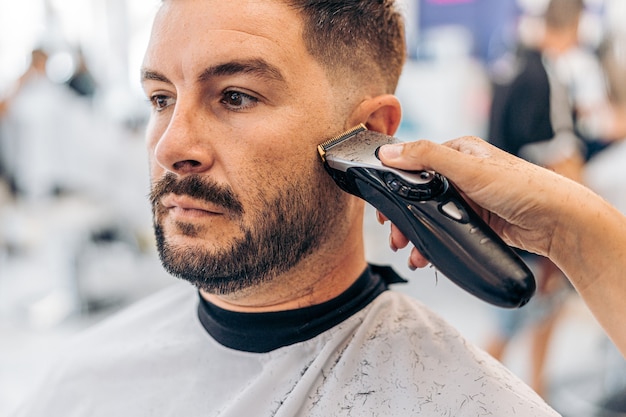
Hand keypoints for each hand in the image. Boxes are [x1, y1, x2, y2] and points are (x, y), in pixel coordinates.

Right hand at [376, 136, 578, 268]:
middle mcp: (461, 173)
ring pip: (430, 215)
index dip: (395, 184)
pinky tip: (426, 256)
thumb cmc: (522, 187)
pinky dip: (432, 243)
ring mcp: (468, 198)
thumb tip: (388, 151)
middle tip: (394, 235)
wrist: (558, 221)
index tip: (382, 206)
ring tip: (409, 251)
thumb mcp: (469, 168)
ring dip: (416, 234)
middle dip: (403, 216)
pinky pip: (444, 231)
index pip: (415, 163)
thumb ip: (426, 156)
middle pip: (418, 194)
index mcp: (459, 151)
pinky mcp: (475, 221)